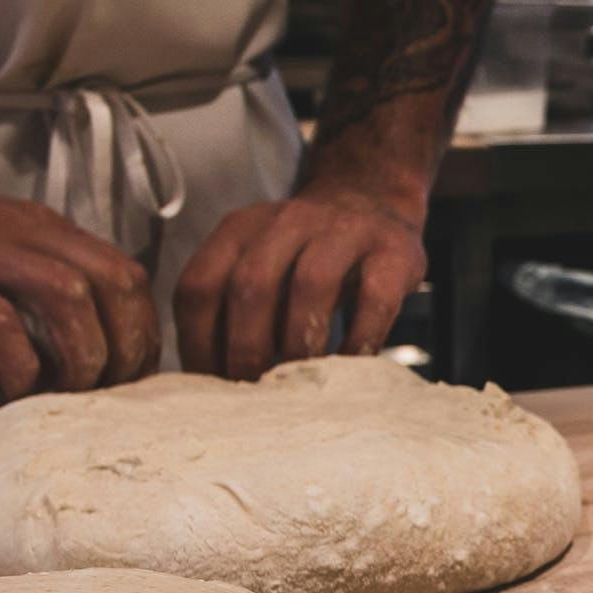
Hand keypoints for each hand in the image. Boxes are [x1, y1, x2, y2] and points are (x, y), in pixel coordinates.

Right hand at [0, 164, 158, 397]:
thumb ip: (29, 316)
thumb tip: (71, 375)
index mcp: (38, 229)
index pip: (124, 272)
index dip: (143, 329)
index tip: (135, 376)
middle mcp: (17, 231)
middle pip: (113, 280)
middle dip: (127, 344)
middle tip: (112, 393)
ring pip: (68, 295)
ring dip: (83, 354)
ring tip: (71, 394)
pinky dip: (18, 365)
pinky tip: (12, 393)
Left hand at [174, 180, 426, 379]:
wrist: (374, 201)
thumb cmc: (305, 257)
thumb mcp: (259, 265)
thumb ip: (231, 309)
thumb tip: (210, 385)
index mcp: (240, 229)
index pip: (200, 286)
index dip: (198, 343)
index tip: (211, 387)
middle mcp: (287, 221)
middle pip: (251, 284)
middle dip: (246, 349)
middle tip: (253, 391)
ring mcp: (344, 230)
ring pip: (311, 284)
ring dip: (298, 343)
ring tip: (297, 383)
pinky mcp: (393, 251)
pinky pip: (375, 299)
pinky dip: (359, 341)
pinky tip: (349, 368)